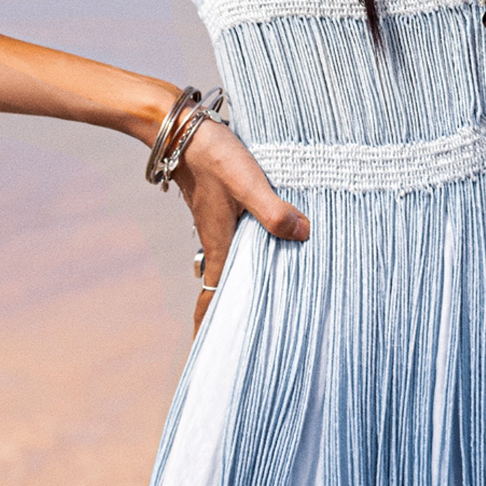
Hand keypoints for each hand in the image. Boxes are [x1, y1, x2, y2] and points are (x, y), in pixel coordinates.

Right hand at [172, 114, 309, 332]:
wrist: (182, 129)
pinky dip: (251, 252)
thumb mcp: (247, 183)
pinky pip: (239, 239)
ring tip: (269, 298)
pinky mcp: (224, 204)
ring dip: (243, 281)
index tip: (211, 356)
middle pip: (224, 286)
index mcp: (220, 245)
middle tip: (252, 338)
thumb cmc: (213, 157)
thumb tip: (304, 235)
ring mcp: (219, 222)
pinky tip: (273, 244)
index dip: (209, 328)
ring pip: (233, 262)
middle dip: (233, 312)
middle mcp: (217, 240)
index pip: (212, 298)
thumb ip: (273, 210)